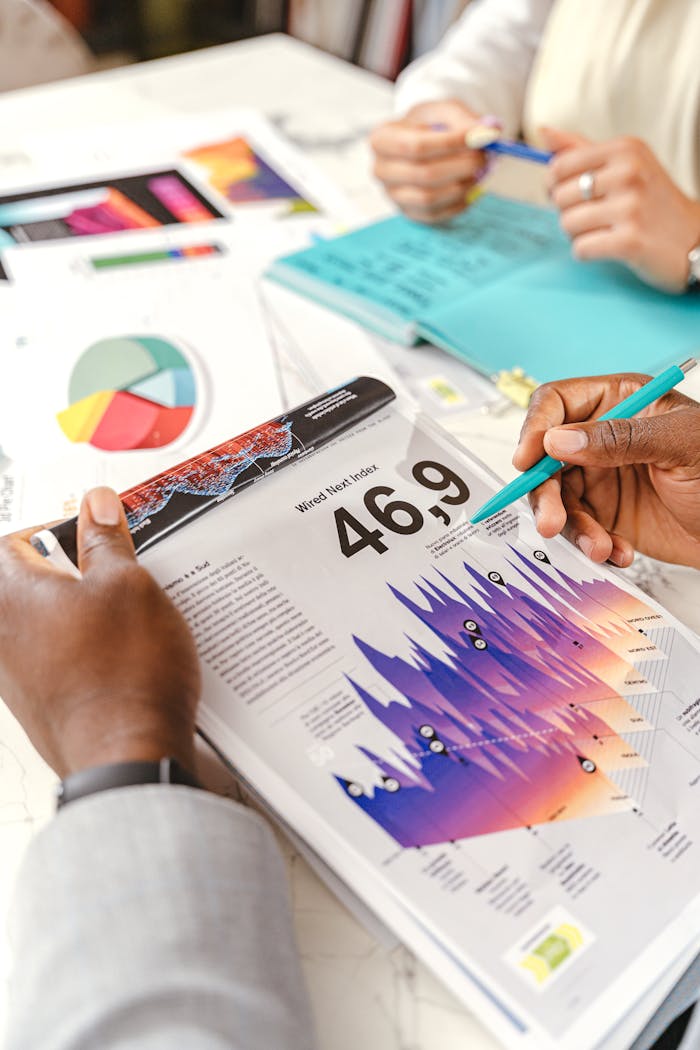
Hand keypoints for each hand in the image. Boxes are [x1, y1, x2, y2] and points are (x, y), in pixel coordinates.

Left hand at [0, 487, 200, 777]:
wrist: (128, 754)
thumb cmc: (124, 676)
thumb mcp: (128, 584)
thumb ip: (106, 540)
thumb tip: (97, 506)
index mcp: (10, 594)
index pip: (12, 541)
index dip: (55, 529)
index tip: (93, 534)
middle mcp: (1, 635)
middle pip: (21, 584)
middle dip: (65, 573)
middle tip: (106, 573)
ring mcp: (15, 675)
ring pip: (38, 625)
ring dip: (74, 614)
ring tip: (120, 616)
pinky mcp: (38, 705)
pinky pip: (52, 662)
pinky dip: (79, 651)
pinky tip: (119, 657)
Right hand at [370, 100, 485, 221]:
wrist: (422, 144)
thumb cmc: (430, 125)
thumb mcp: (444, 110)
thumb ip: (465, 118)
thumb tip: (489, 133)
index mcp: (382, 139)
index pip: (416, 146)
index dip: (451, 143)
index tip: (479, 137)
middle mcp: (382, 170)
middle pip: (424, 174)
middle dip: (461, 166)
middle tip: (485, 156)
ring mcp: (393, 195)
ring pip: (430, 198)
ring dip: (462, 185)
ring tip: (479, 171)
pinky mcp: (409, 213)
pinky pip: (437, 214)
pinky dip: (460, 202)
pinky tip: (470, 185)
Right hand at [513, 374, 699, 568]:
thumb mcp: (680, 444)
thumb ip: (619, 438)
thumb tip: (559, 439)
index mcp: (620, 401)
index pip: (558, 403)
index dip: (536, 428)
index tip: (528, 460)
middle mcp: (603, 438)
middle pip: (547, 457)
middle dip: (545, 493)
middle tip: (552, 521)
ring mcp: (602, 478)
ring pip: (558, 499)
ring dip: (573, 528)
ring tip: (597, 547)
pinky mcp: (607, 515)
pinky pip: (580, 528)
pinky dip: (593, 544)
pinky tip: (617, 551)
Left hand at [542, 128, 699, 291]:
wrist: (694, 239)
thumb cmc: (652, 201)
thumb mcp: (626, 164)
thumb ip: (583, 149)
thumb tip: (543, 131)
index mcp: (625, 149)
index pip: (559, 166)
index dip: (556, 186)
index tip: (573, 193)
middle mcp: (629, 173)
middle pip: (559, 198)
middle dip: (569, 212)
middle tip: (597, 216)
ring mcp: (630, 207)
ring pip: (567, 224)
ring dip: (578, 234)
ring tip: (604, 231)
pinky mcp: (629, 241)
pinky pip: (580, 248)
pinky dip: (587, 253)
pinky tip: (608, 247)